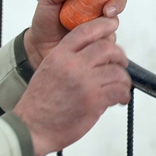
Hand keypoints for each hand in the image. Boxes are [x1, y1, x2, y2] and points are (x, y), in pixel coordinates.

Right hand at [13, 17, 131, 155]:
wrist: (31, 129)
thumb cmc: (40, 103)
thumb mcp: (48, 70)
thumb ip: (70, 58)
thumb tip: (97, 52)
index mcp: (59, 55)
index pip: (86, 31)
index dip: (103, 25)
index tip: (113, 26)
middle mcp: (72, 65)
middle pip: (107, 48)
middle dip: (119, 56)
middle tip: (121, 63)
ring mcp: (85, 82)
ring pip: (116, 71)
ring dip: (122, 79)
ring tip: (120, 86)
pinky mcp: (94, 100)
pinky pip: (119, 90)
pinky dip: (123, 94)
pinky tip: (120, 99)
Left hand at [23, 0, 127, 69]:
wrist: (39, 48)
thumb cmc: (46, 22)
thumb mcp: (48, 0)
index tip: (108, 6)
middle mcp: (99, 14)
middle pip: (118, 9)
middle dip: (116, 10)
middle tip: (107, 15)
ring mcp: (99, 32)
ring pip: (112, 30)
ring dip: (101, 32)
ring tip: (82, 36)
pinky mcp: (98, 49)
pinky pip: (106, 48)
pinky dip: (97, 47)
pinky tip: (83, 48)